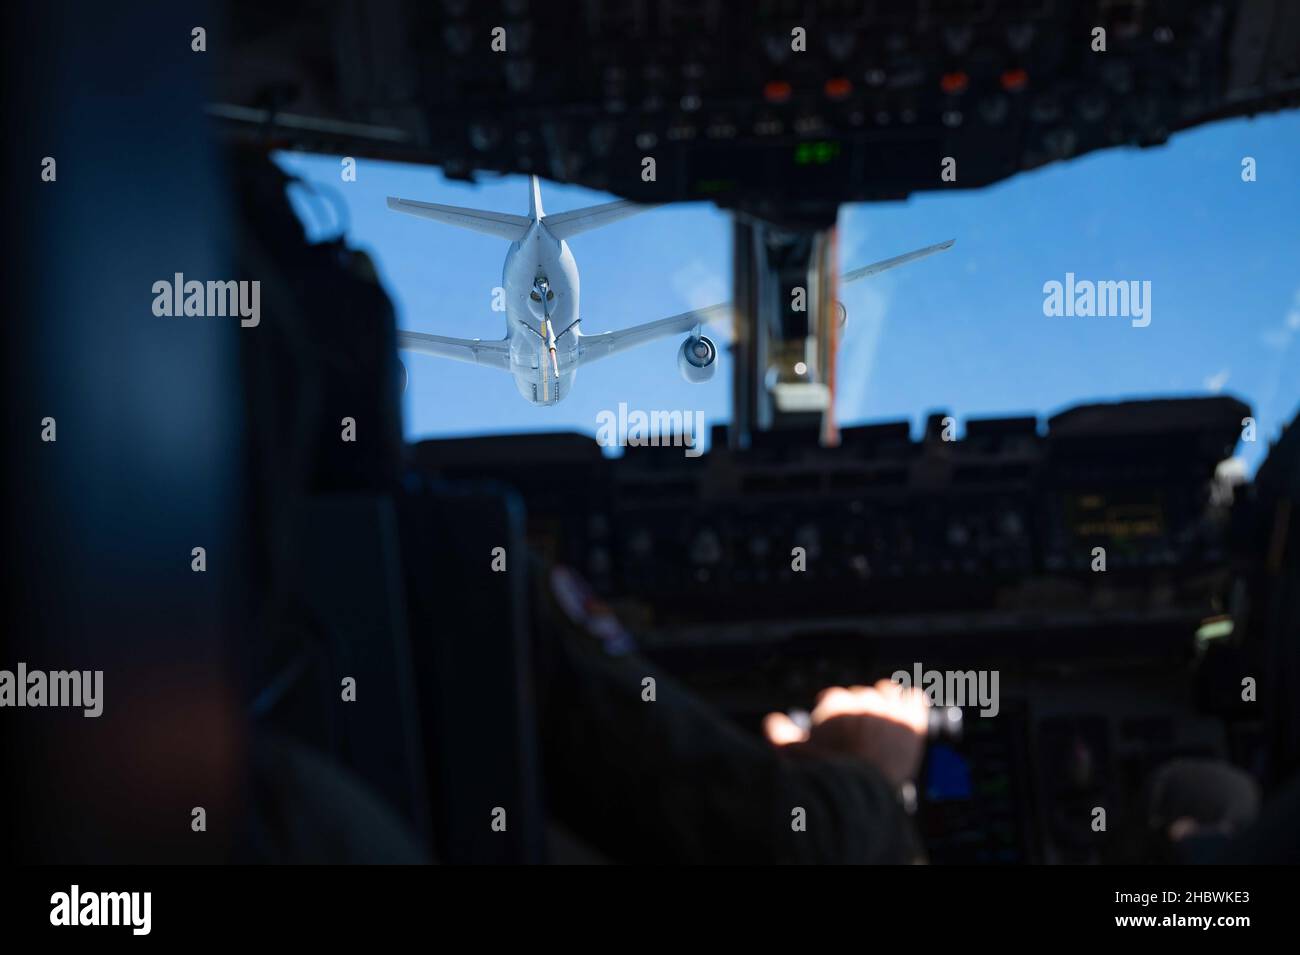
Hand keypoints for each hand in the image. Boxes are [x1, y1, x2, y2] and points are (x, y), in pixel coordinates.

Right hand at [764, 680, 928, 786]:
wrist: (861, 794)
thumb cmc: (825, 775)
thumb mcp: (793, 755)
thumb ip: (779, 734)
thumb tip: (771, 721)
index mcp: (834, 703)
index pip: (833, 700)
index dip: (832, 717)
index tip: (833, 732)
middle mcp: (862, 700)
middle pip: (859, 697)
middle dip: (856, 714)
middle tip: (855, 737)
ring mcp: (890, 709)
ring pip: (887, 691)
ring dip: (884, 702)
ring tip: (881, 723)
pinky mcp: (912, 720)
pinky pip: (914, 697)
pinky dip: (909, 703)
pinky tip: (906, 714)